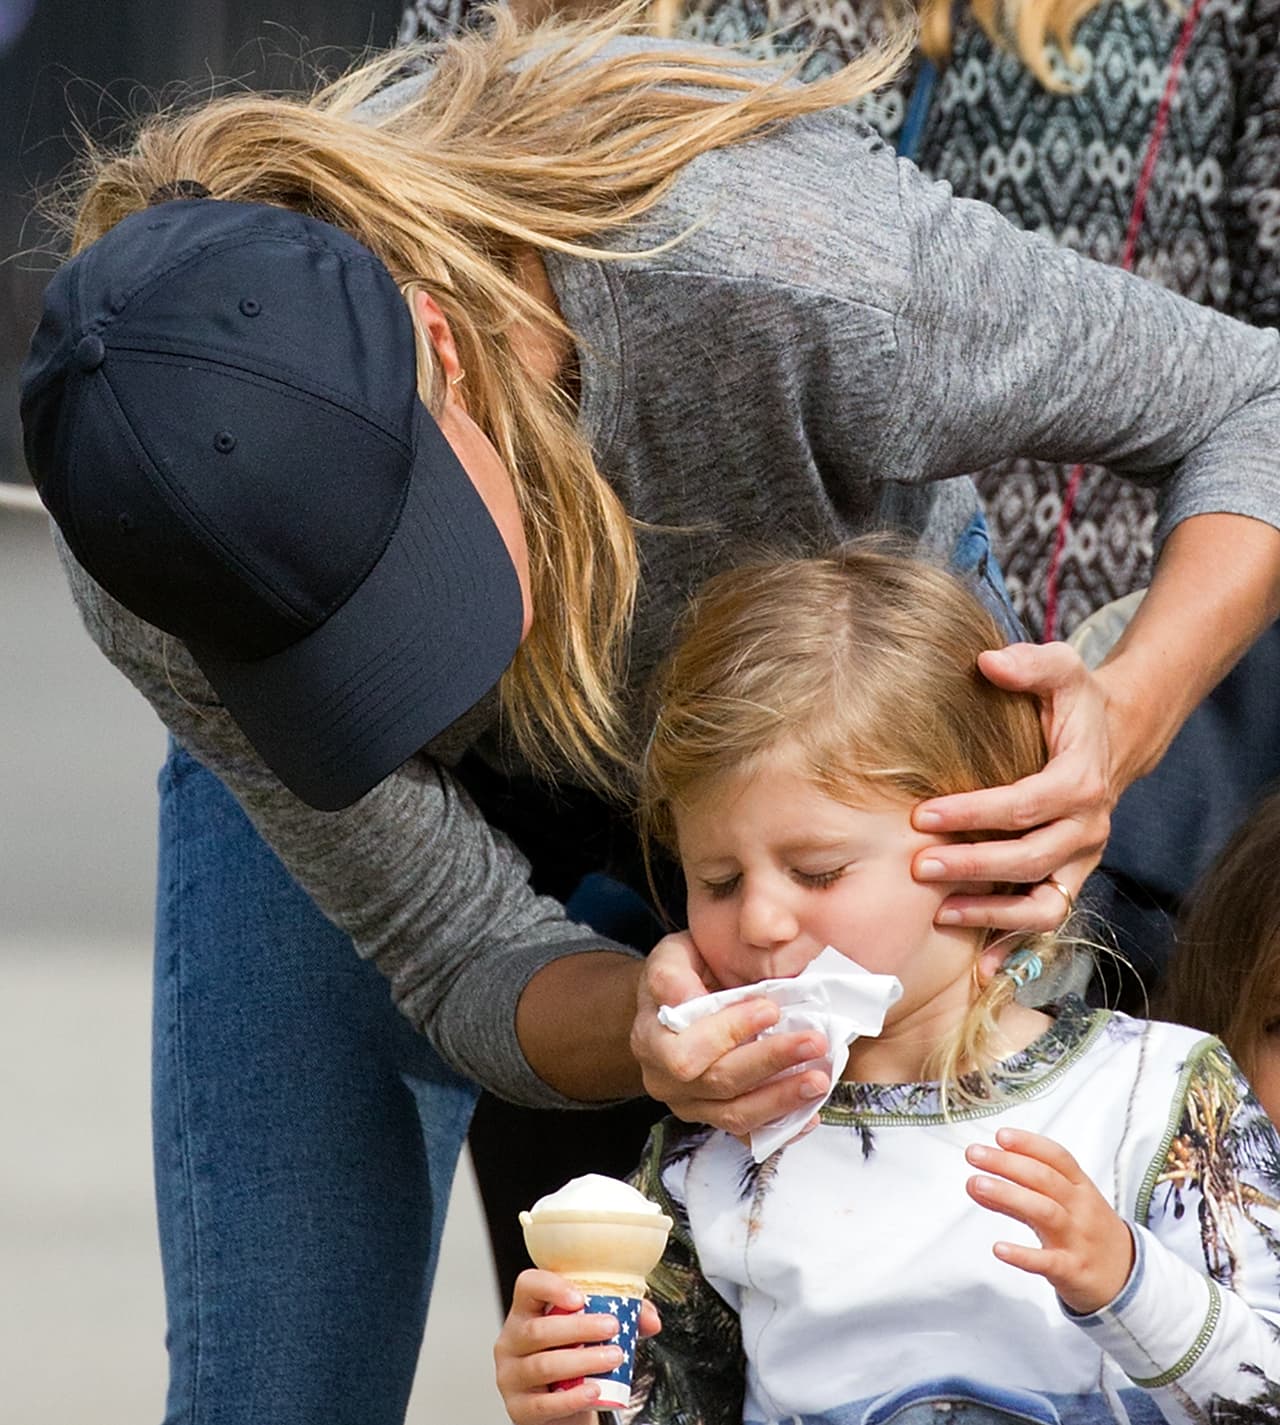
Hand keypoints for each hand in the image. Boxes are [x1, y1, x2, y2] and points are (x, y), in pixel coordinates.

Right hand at [495, 1270, 660, 1423]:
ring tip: (613, 1358)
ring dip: (582, 1361)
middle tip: (612, 1327)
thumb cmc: (571, 1357)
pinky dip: (572, 1398)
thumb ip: (621, 1317)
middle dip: (579, 1328)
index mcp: (525, 1311)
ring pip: (542, 1365)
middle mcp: (511, 1340)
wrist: (558, 1404)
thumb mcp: (589, 1332)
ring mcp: (511, 1375)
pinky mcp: (518, 1408)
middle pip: (538, 1329)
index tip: (581, 1297)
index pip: (528, 1286)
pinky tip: (594, 1392)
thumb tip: (650, 1319)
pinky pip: (543, 1404)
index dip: (551, 1287)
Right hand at [631, 931, 829, 1136]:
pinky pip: (749, 1134)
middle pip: (719, 1083)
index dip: (729, 1033)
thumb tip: (686, 998)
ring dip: (782, 1099)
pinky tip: (810, 1113)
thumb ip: (672, 975)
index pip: (685, 1052)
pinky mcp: (715, 1118)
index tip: (770, 1009)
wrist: (677, 1003)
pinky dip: (783, 1127)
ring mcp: (691, 1105)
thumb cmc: (681, 974)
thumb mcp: (669, 958)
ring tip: (819, 1079)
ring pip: (736, 1115)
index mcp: (649, 1040)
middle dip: (770, 1062)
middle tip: (813, 1041)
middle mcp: (665, 1081)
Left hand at [912, 641, 1117, 930]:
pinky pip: (1046, 919)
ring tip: (940, 913)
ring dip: (992, 913)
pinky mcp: (1070, 876)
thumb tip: (988, 663)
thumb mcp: (1060, 668)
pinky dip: (1015, 945)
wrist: (1113, 736)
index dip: (973, 811)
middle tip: (918, 866)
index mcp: (1081, 779)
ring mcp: (1081, 858)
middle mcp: (1088, 826)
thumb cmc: (1074, 702)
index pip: (1025, 803)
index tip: (922, 815)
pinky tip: (979, 966)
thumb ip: (1028, 663)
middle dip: (972, 864)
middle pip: (1029, 857)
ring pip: (1042, 901)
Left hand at [965, 1127, 1134, 1314]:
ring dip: (1008, 1195)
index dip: (1029, 1143)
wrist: (1127, 1279)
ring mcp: (1078, 1240)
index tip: (1001, 1136)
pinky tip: (998, 1248)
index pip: (1057, 1157)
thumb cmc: (1088, 1233)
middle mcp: (1081, 1209)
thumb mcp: (1066, 1205)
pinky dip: (1023, 1255)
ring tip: (976, 1184)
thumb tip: (981, 1176)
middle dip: (1007, 1163)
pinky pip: (1048, 1262)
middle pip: (1044, 1179)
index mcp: (1081, 1187)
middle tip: (974, 1155)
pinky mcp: (1073, 1271)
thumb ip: (1025, 1189)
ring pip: (1045, 1212)